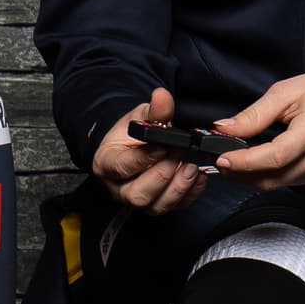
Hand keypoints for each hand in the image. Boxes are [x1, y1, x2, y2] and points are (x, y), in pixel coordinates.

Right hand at [94, 87, 211, 215]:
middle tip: (179, 156)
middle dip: (163, 176)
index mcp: (107, 163)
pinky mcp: (158, 205)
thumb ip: (154, 110)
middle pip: (138, 195)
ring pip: (156, 206)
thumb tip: (162, 96)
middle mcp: (119, 188)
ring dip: (178, 187)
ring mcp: (139, 200)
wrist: (137, 145)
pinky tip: (197, 177)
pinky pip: (175, 208)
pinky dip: (190, 194)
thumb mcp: (141, 116)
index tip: (164, 146)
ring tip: (190, 167)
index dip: (146, 158)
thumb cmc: (133, 133)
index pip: (123, 167)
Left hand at [213, 65, 304, 188]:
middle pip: (273, 177)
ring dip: (250, 177)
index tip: (222, 157)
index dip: (246, 162)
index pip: (276, 156)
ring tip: (232, 160)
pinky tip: (254, 163)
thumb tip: (223, 129)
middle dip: (241, 173)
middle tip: (218, 159)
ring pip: (277, 184)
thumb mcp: (286, 91)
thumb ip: (254, 114)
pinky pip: (287, 182)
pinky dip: (266, 175)